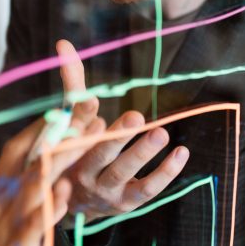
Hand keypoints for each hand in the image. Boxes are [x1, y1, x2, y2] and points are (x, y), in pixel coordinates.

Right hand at [0, 106, 103, 245]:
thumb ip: (21, 192)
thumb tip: (46, 170)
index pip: (20, 147)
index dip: (46, 125)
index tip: (70, 106)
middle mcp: (2, 199)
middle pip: (35, 158)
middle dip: (64, 134)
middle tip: (91, 113)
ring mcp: (8, 223)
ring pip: (37, 184)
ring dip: (62, 160)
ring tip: (84, 140)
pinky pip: (35, 225)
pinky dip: (50, 208)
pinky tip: (66, 195)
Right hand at [55, 39, 189, 224]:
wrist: (70, 202)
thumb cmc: (74, 148)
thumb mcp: (69, 117)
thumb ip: (72, 83)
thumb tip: (63, 42)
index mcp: (64, 149)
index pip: (71, 131)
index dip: (80, 117)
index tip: (94, 100)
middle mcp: (81, 171)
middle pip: (98, 153)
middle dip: (117, 136)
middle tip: (135, 116)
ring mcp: (103, 190)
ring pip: (122, 171)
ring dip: (142, 153)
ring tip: (161, 133)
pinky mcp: (124, 203)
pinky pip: (146, 189)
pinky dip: (165, 172)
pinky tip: (181, 153)